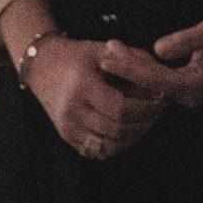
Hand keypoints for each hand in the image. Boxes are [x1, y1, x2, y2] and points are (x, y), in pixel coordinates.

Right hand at [25, 35, 165, 161]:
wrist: (42, 66)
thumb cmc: (77, 56)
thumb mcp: (105, 50)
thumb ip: (134, 60)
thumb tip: (160, 78)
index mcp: (82, 86)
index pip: (121, 108)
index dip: (145, 108)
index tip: (158, 100)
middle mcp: (72, 111)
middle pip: (118, 130)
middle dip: (144, 123)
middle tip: (156, 111)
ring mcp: (68, 128)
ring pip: (110, 146)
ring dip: (133, 137)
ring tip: (144, 121)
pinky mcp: (68, 138)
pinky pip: (99, 152)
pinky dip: (118, 145)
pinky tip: (127, 130)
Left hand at [97, 0, 202, 108]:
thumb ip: (184, 40)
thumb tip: (158, 48)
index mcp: (193, 86)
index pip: (153, 79)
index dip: (129, 67)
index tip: (108, 56)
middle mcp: (188, 96)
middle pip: (148, 85)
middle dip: (125, 69)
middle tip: (103, 52)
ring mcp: (186, 93)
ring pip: (151, 85)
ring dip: (131, 69)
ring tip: (110, 54)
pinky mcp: (184, 85)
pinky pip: (157, 82)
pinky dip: (142, 70)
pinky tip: (127, 59)